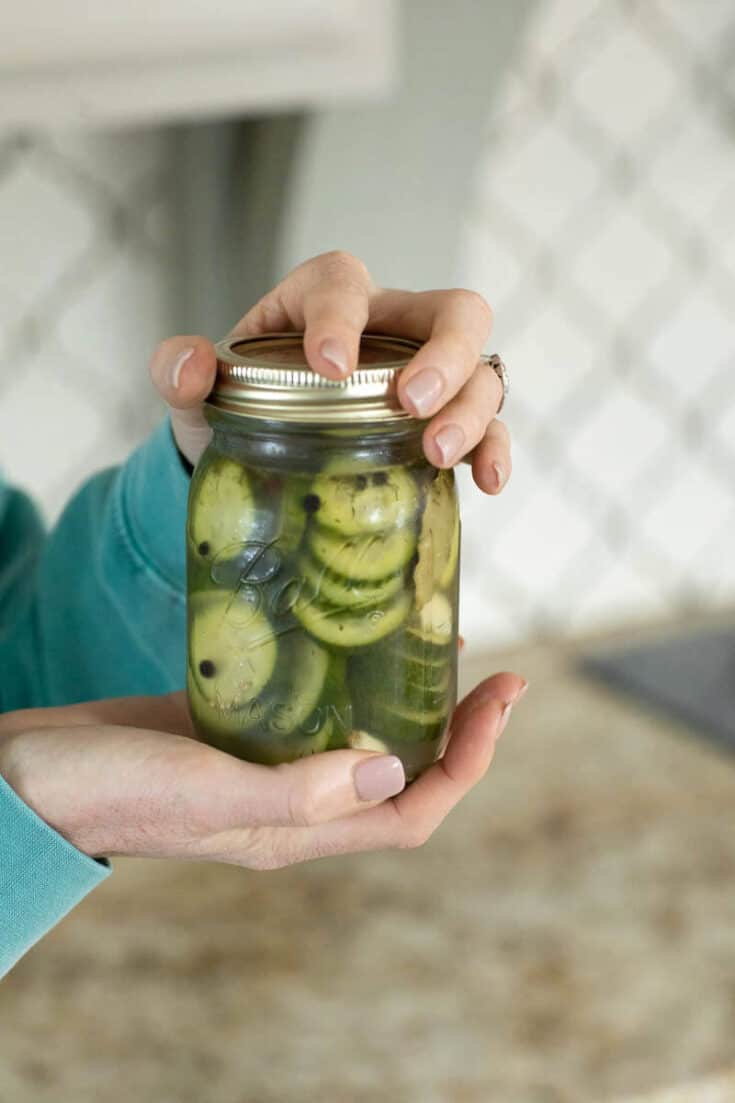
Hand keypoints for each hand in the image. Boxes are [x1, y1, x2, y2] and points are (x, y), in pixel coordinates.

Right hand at [0, 675, 525, 866]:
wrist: (35, 777)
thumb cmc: (113, 790)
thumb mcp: (208, 794)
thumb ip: (299, 792)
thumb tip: (391, 767)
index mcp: (296, 830)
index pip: (411, 809)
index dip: (468, 761)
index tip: (503, 698)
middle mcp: (291, 802)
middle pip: (399, 773)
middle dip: (455, 728)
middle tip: (491, 669)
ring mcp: (263, 763)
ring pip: (359, 737)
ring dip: (405, 699)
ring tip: (436, 646)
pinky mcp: (234, 728)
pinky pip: (310, 706)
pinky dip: (345, 678)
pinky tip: (353, 638)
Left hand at [149, 251, 509, 493]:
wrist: (258, 452)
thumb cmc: (236, 404)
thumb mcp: (198, 389)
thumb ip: (179, 369)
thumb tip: (190, 364)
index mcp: (325, 299)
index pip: (345, 282)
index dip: (343, 316)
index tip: (328, 367)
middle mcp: (392, 326)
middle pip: (451, 310)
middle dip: (442, 354)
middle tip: (407, 404)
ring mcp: (427, 373)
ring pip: (481, 369)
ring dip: (469, 409)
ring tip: (434, 454)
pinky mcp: (445, 421)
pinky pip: (489, 425)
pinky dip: (495, 449)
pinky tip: (485, 482)